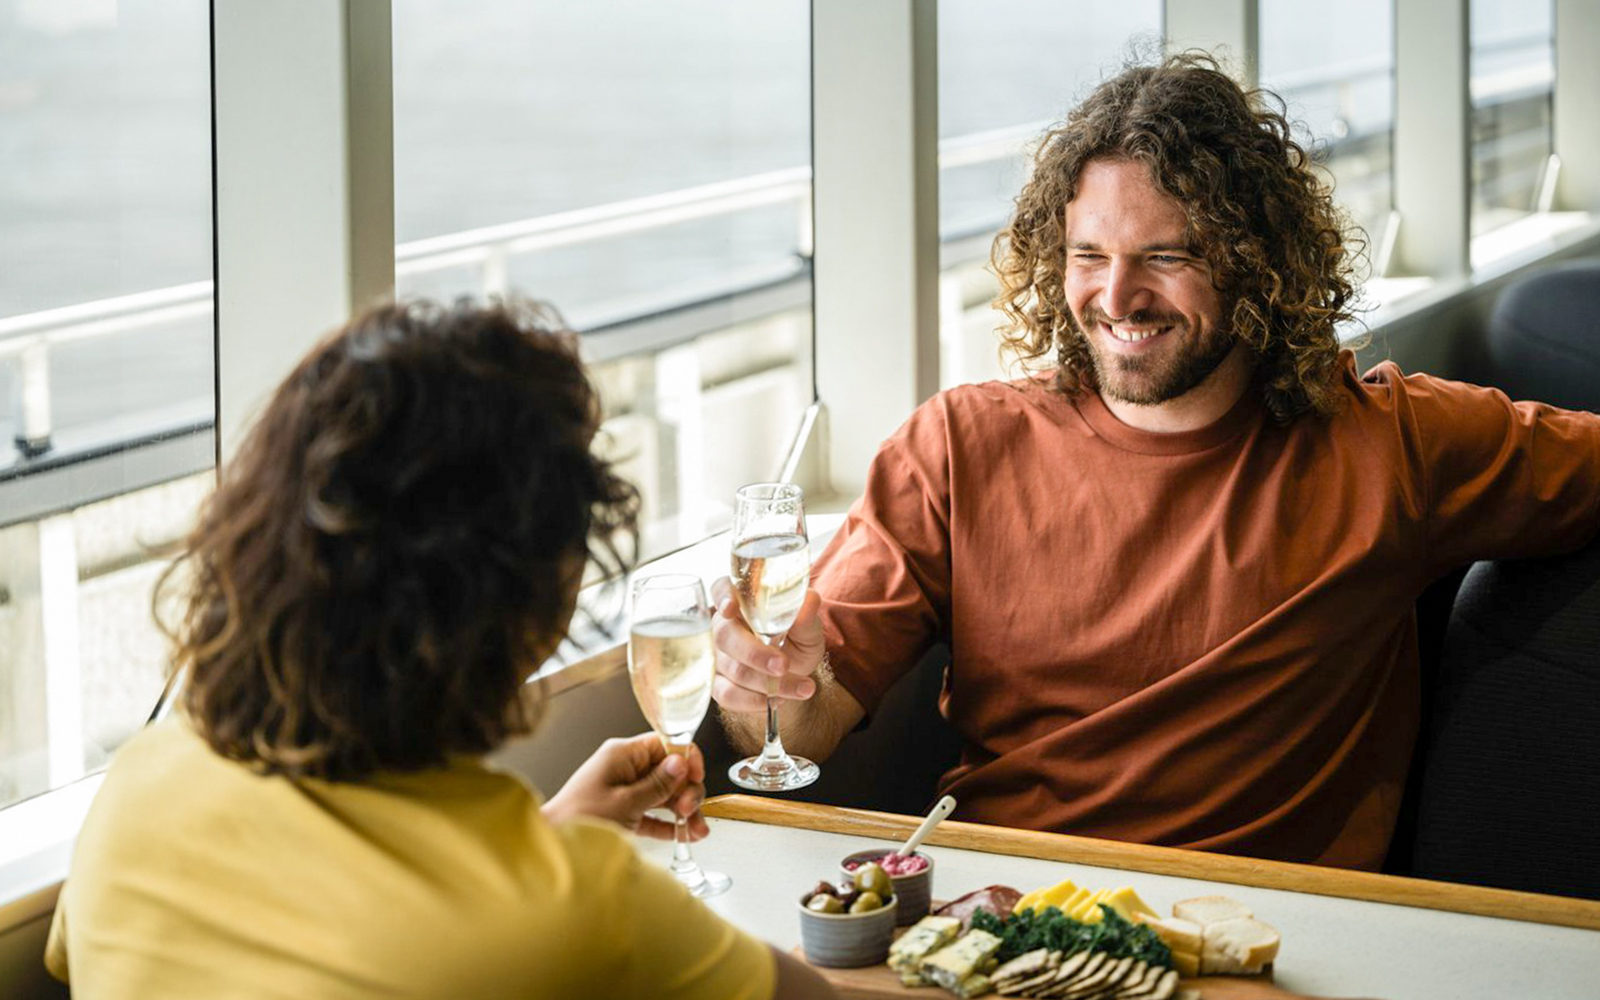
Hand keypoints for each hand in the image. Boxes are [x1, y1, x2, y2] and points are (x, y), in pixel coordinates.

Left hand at [542, 733, 709, 840]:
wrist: (552, 845)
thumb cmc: (580, 820)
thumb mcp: (625, 802)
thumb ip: (657, 784)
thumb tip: (681, 763)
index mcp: (622, 755)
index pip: (664, 744)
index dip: (686, 759)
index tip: (697, 778)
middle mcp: (625, 768)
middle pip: (669, 771)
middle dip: (686, 790)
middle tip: (689, 810)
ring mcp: (624, 789)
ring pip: (664, 793)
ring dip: (684, 810)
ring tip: (696, 831)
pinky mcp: (623, 811)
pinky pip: (653, 812)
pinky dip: (669, 823)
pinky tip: (684, 834)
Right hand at [710, 578, 824, 712]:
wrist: (795, 673)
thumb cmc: (797, 639)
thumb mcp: (807, 628)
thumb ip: (806, 615)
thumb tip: (810, 600)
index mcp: (742, 602)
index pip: (721, 589)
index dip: (722, 597)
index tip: (731, 608)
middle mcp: (723, 626)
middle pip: (725, 636)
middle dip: (755, 654)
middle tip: (783, 665)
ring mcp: (717, 656)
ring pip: (734, 669)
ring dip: (769, 683)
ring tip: (803, 687)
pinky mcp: (718, 684)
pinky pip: (728, 695)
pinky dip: (754, 701)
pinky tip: (776, 700)